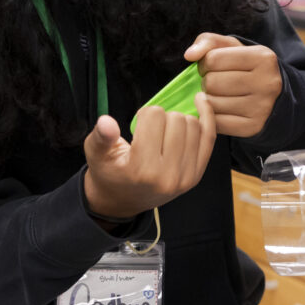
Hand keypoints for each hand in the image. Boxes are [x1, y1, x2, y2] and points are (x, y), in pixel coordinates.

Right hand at [82, 92, 217, 218]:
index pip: (153, 116)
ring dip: (179, 121)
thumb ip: (100, 137)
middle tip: (152, 130)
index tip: (139, 126)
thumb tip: (106, 122)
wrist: (122, 201)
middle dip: (162, 118)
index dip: (144, 114)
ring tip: (165, 131)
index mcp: (141, 169)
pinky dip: (207, 117)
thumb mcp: (95, 154)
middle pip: (176, 119)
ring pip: (193, 124)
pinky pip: (209, 137)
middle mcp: (167, 176)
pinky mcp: (197, 175)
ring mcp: (186, 177)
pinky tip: (200, 102)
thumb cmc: (109, 172)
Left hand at [185, 33, 281, 137]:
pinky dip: (212, 116)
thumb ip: (208, 42)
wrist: (271, 97)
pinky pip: (216, 123)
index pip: (213, 59)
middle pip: (212, 82)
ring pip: (212, 103)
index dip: (205, 63)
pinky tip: (221, 110)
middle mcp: (267, 82)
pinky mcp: (254, 127)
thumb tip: (189, 55)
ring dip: (208, 99)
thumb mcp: (231, 48)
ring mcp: (262, 107)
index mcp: (263, 57)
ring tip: (218, 95)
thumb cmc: (244, 67)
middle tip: (215, 83)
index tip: (212, 67)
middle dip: (207, 82)